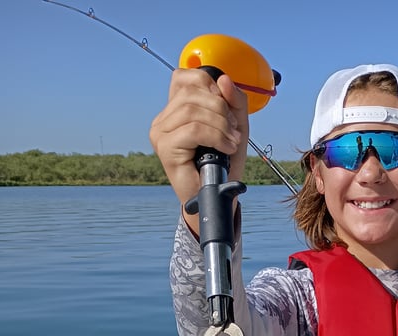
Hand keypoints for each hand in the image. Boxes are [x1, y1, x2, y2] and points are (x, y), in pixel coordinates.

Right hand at [149, 69, 248, 216]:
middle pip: (192, 93)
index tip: (226, 107)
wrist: (218, 195)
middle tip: (234, 130)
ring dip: (221, 125)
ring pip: (193, 111)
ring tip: (232, 142)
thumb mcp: (236, 126)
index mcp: (176, 109)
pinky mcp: (165, 147)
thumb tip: (224, 79)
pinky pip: (193, 130)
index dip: (209, 85)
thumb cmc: (224, 163)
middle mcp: (164, 119)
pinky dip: (216, 137)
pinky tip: (226, 148)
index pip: (185, 78)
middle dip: (221, 108)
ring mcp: (161, 132)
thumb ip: (235, 101)